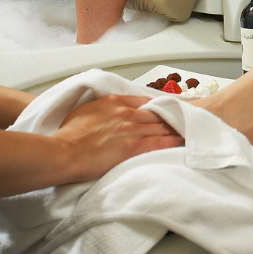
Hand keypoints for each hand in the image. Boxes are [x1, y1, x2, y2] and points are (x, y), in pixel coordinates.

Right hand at [53, 94, 182, 183]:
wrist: (63, 153)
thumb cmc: (68, 136)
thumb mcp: (84, 111)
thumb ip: (101, 107)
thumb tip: (106, 112)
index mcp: (114, 101)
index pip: (146, 101)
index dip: (160, 106)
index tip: (169, 108)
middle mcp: (126, 112)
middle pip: (158, 113)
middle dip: (173, 115)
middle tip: (187, 117)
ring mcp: (132, 129)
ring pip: (162, 126)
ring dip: (176, 128)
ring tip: (189, 129)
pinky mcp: (134, 146)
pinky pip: (161, 141)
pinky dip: (174, 140)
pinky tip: (182, 141)